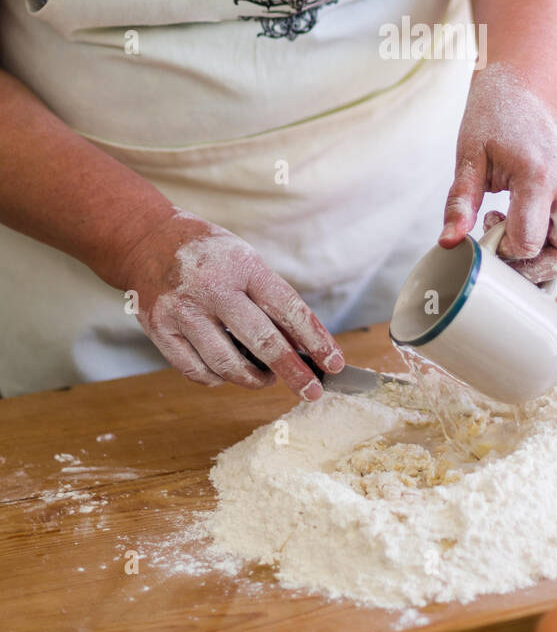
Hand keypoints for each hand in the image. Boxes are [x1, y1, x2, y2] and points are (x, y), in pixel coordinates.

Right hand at [120, 210, 344, 395]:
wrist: (147, 240)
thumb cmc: (210, 255)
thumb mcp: (246, 261)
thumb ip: (270, 300)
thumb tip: (304, 346)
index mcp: (242, 265)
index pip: (287, 307)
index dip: (315, 339)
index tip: (334, 363)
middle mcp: (212, 287)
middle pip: (261, 340)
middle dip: (292, 371)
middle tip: (311, 391)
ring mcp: (182, 310)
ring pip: (226, 363)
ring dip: (253, 379)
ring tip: (267, 378)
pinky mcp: (158, 329)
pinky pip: (195, 370)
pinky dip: (217, 379)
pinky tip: (227, 373)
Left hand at [438, 62, 556, 282]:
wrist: (522, 83)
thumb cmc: (492, 114)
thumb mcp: (468, 157)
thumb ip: (460, 203)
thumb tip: (448, 242)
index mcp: (539, 176)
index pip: (529, 241)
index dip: (504, 251)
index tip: (484, 236)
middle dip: (537, 266)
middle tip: (506, 250)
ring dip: (547, 253)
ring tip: (514, 230)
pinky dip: (552, 236)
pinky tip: (525, 216)